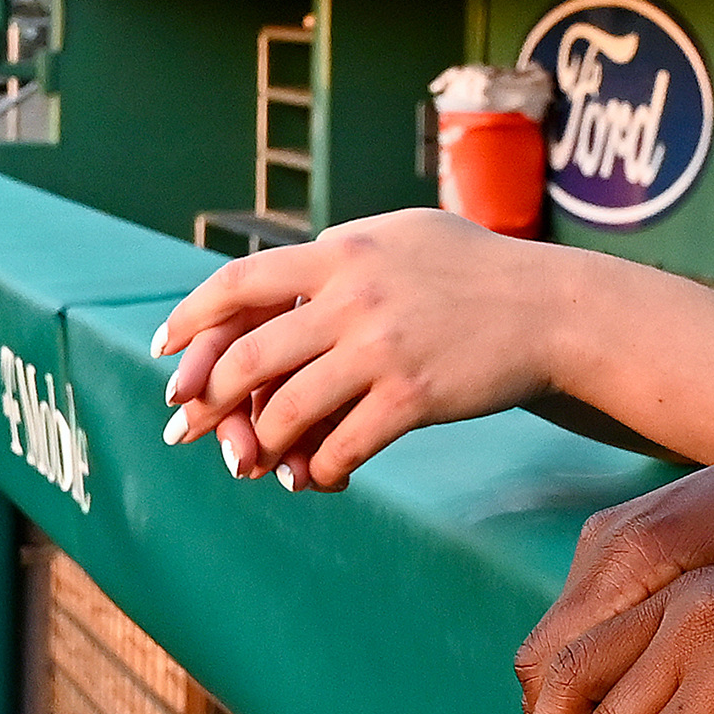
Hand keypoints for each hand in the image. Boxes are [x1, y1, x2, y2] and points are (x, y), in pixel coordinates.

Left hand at [150, 210, 569, 493]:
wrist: (551, 309)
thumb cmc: (475, 271)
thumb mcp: (400, 235)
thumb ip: (339, 254)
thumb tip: (276, 282)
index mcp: (341, 253)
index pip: (238, 282)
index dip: (189, 320)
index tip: (163, 353)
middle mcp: (353, 296)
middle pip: (247, 356)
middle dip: (206, 400)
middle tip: (186, 427)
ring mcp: (382, 348)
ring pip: (285, 410)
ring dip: (258, 445)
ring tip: (251, 460)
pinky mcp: (414, 397)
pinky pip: (342, 447)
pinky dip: (318, 471)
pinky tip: (316, 478)